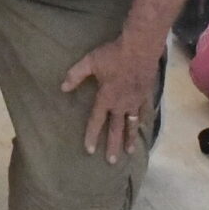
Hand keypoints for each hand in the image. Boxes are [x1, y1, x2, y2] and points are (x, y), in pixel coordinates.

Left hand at [62, 36, 161, 163]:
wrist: (140, 48)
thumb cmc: (112, 55)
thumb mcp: (89, 62)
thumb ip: (75, 75)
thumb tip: (62, 88)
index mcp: (106, 98)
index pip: (96, 121)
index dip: (91, 136)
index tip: (89, 150)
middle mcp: (121, 104)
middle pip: (115, 129)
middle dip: (112, 145)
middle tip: (111, 161)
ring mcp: (135, 101)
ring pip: (131, 124)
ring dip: (129, 138)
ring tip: (129, 152)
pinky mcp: (146, 94)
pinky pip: (144, 111)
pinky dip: (143, 121)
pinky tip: (142, 127)